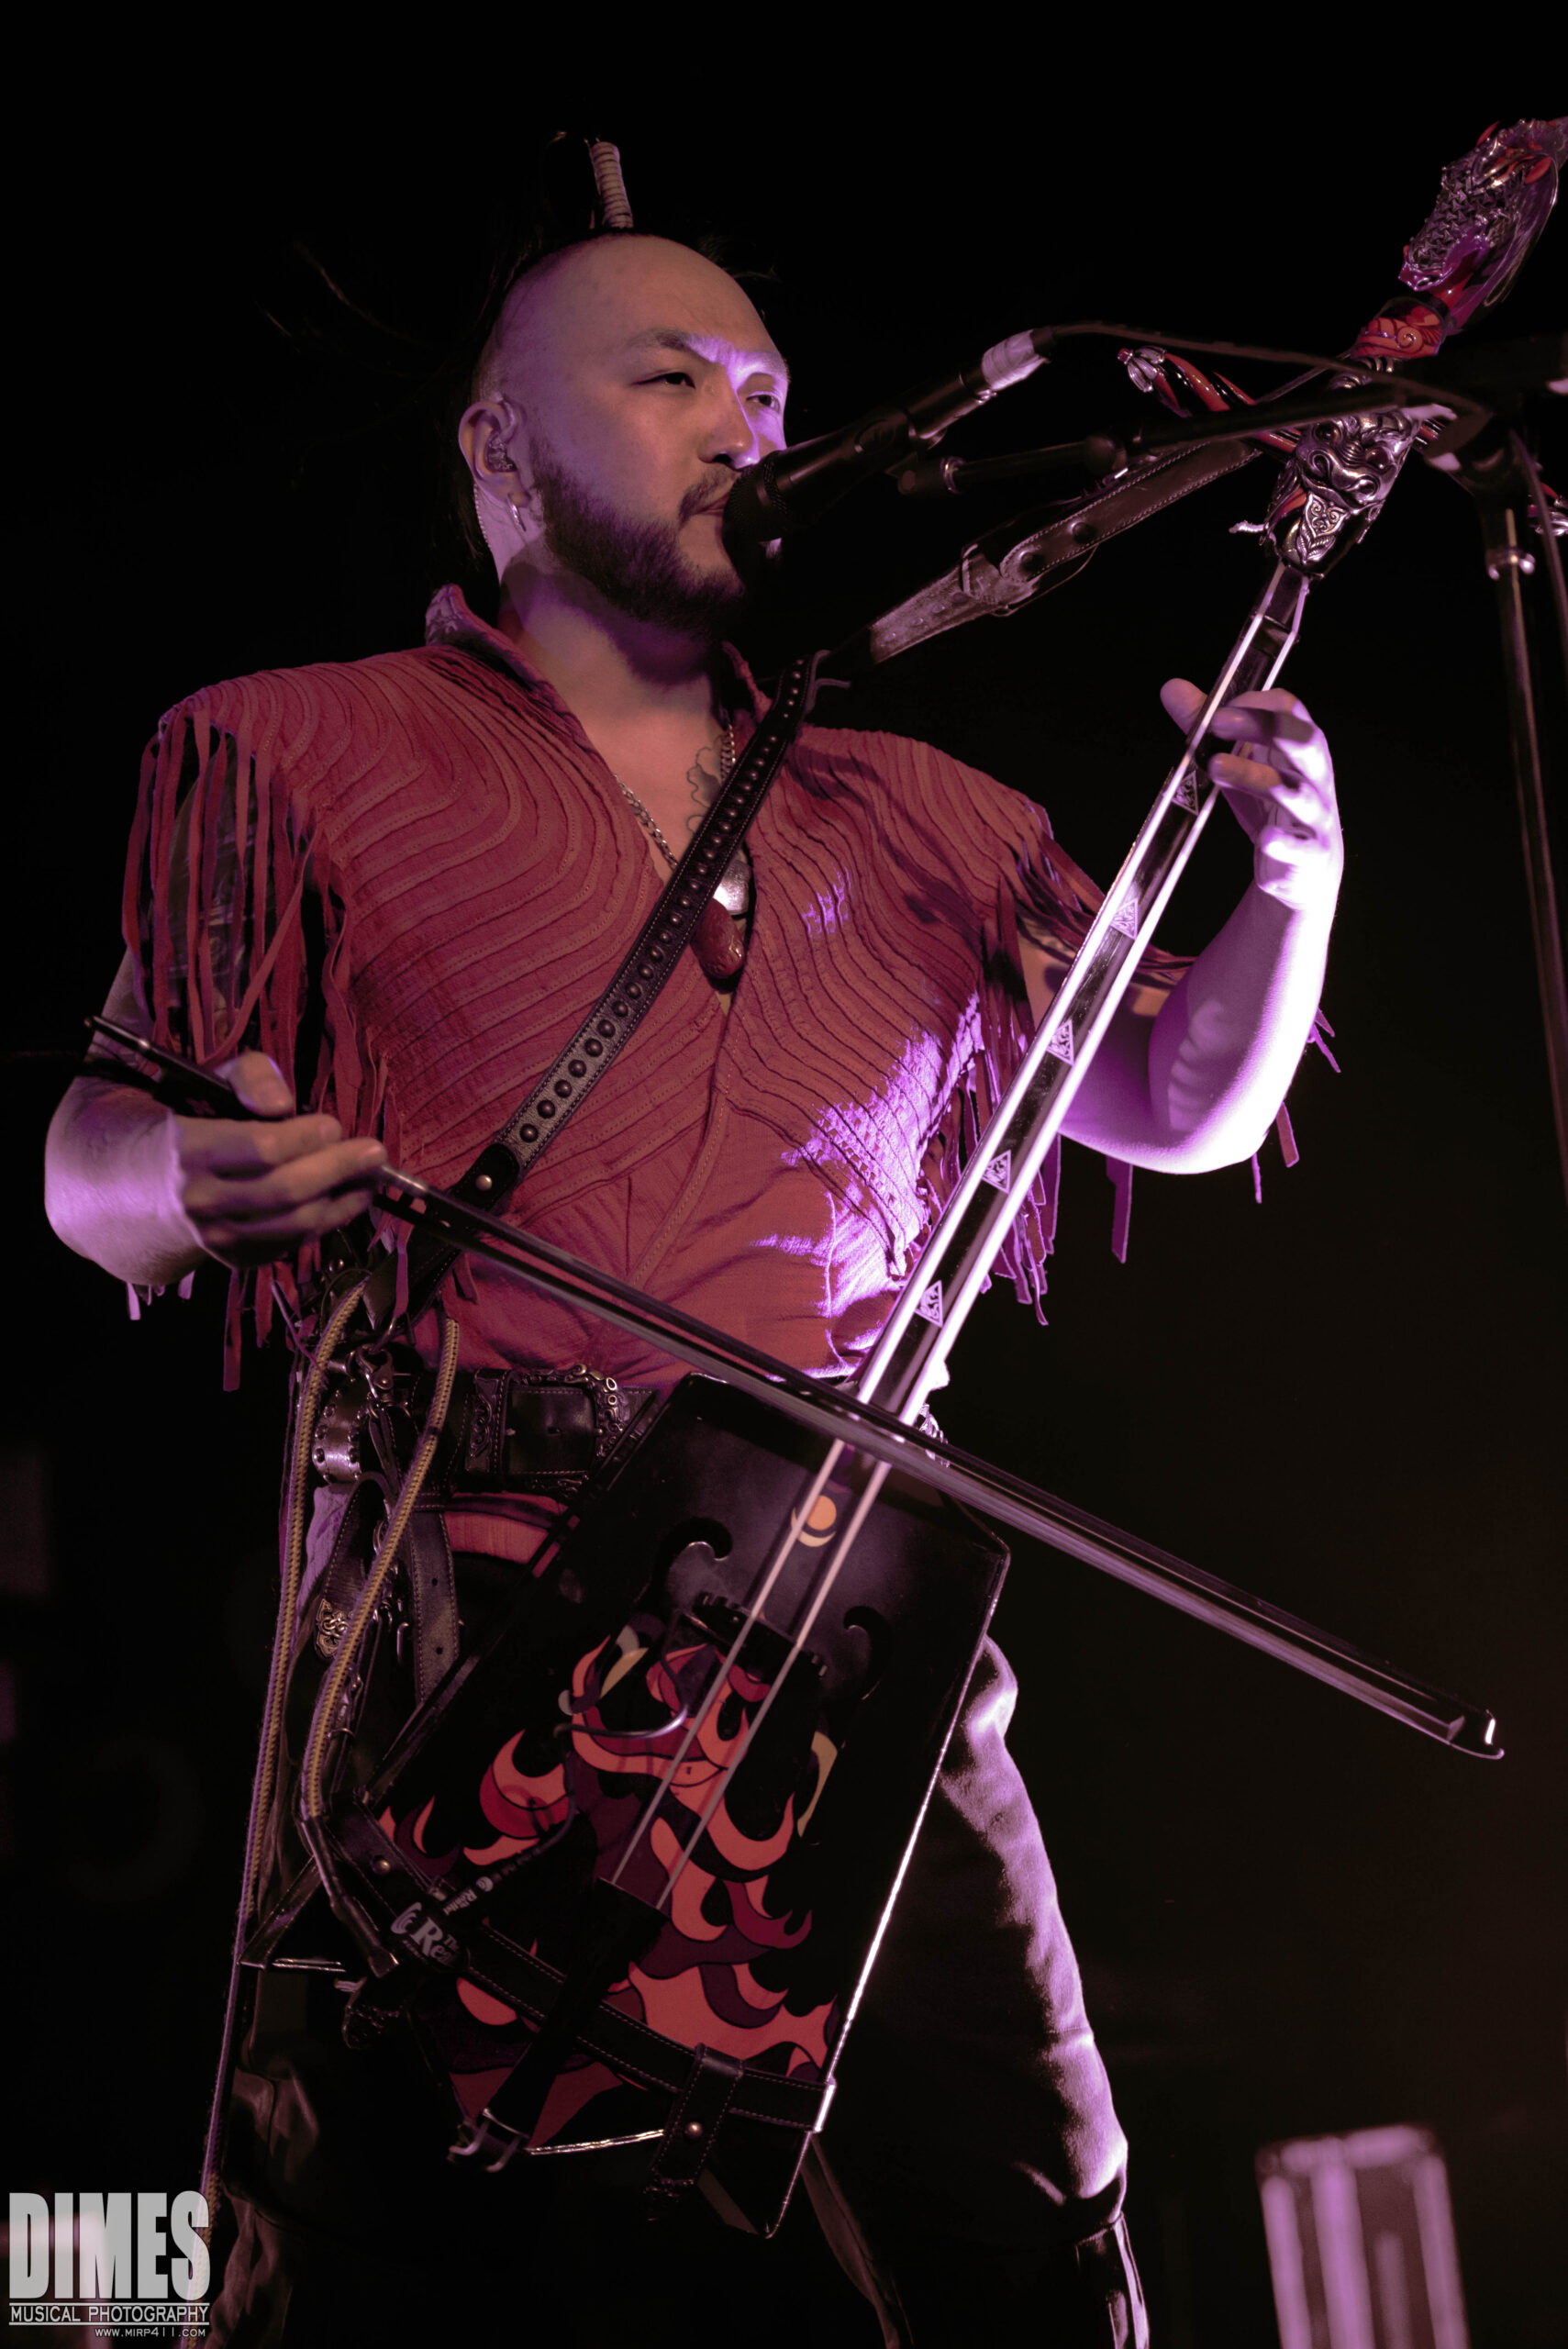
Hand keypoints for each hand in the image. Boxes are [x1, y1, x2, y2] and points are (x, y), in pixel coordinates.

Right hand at [168, 1051, 385, 1268]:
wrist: (145, 1191)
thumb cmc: (191, 1126)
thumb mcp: (211, 1084)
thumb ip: (251, 1077)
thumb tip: (283, 1104)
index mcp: (190, 1149)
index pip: (262, 1148)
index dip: (306, 1137)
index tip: (333, 1125)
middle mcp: (201, 1200)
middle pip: (287, 1190)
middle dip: (339, 1168)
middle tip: (375, 1152)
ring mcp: (218, 1236)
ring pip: (296, 1223)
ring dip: (345, 1200)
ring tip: (371, 1176)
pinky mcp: (235, 1258)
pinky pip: (294, 1242)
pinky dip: (328, 1221)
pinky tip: (347, 1198)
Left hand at [1161, 678, 1342, 914]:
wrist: (1304, 867)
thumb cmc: (1271, 806)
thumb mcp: (1241, 763)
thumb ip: (1209, 729)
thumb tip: (1173, 688)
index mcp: (1299, 746)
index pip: (1290, 709)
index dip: (1255, 703)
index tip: (1218, 711)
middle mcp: (1315, 776)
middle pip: (1305, 741)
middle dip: (1263, 727)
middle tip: (1218, 723)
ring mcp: (1316, 815)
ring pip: (1296, 792)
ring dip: (1255, 777)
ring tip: (1215, 767)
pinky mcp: (1312, 853)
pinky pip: (1300, 847)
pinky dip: (1282, 843)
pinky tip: (1263, 839)